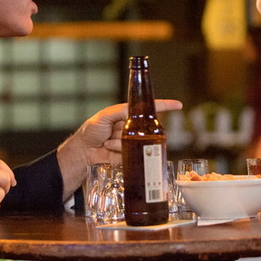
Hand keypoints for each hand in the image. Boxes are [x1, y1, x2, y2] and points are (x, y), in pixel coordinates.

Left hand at [56, 99, 182, 193]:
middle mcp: (132, 128)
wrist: (83, 152)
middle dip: (130, 133)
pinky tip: (108, 150)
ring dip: (120, 143)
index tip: (177, 105)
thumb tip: (132, 112)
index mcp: (127, 115)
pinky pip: (131, 154)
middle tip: (113, 132)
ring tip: (107, 142)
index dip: (164, 106)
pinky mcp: (129, 155)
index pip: (148, 109)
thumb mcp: (103, 116)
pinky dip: (119, 152)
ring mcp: (131, 142)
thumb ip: (119, 111)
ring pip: (136, 143)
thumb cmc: (91, 131)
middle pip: (143, 129)